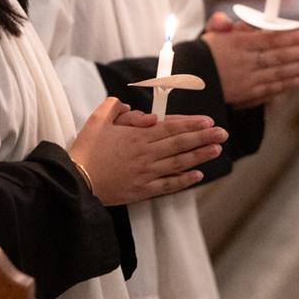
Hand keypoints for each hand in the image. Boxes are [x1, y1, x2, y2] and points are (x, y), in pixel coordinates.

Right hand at [69, 98, 227, 205]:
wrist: (77, 181)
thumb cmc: (86, 150)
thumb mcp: (97, 120)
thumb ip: (115, 107)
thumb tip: (136, 111)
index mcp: (137, 136)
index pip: (170, 127)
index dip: (191, 124)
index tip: (208, 121)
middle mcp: (146, 154)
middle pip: (180, 144)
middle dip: (203, 137)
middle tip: (222, 133)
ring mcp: (147, 173)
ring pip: (179, 163)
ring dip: (199, 156)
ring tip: (216, 150)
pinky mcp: (143, 190)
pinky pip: (168, 185)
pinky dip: (184, 180)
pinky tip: (198, 175)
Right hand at [202, 22, 298, 107]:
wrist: (187, 82)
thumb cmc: (204, 54)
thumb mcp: (209, 35)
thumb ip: (219, 25)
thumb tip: (224, 20)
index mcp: (234, 44)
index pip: (267, 40)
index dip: (289, 38)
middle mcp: (242, 63)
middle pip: (277, 57)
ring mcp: (245, 80)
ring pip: (278, 73)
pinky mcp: (246, 94)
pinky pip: (271, 88)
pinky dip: (287, 84)